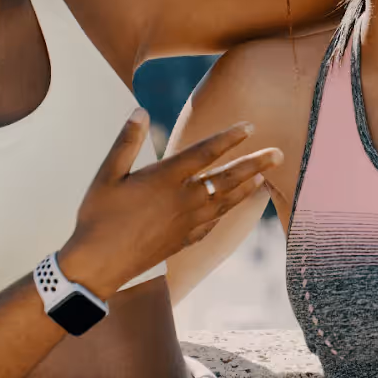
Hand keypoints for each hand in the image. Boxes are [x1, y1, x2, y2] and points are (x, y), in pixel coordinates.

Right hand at [60, 109, 281, 295]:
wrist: (98, 266)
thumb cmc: (98, 217)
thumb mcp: (106, 175)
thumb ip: (126, 142)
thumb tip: (141, 111)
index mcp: (164, 179)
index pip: (205, 152)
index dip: (229, 138)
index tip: (249, 126)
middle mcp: (183, 200)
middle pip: (227, 178)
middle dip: (255, 163)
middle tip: (279, 153)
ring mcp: (186, 223)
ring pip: (225, 202)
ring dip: (247, 187)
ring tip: (263, 177)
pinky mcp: (184, 240)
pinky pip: (213, 223)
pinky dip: (227, 212)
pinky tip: (232, 207)